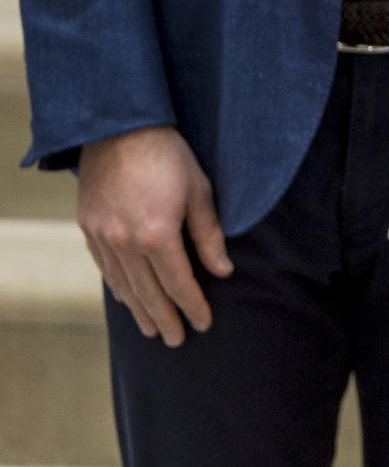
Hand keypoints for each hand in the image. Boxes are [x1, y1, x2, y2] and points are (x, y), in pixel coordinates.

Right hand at [77, 125, 232, 345]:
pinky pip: (105, 268)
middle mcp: (126, 242)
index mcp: (157, 234)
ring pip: (123, 285)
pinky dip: (118, 287)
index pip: (178, 283)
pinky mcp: (88, 227)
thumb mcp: (198, 190)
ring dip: (139, 310)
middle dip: (165, 319)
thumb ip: (208, 234)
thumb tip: (222, 270)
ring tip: (151, 329)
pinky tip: (128, 298)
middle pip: (149, 293)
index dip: (192, 305)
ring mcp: (103, 236)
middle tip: (176, 340)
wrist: (120, 127)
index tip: (203, 323)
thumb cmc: (168, 155)